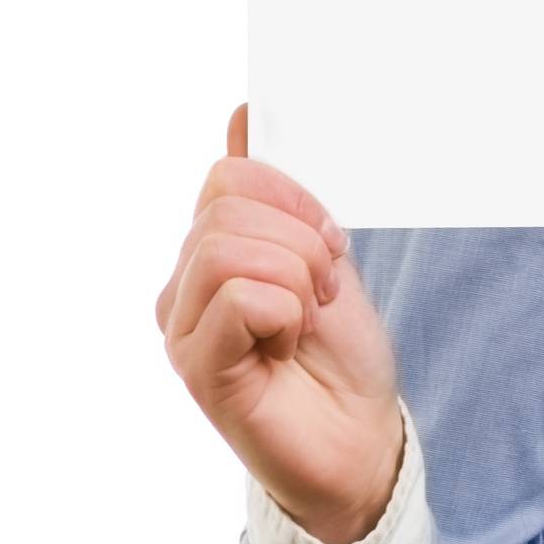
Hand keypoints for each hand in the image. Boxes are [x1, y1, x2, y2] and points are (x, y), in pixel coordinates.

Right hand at [157, 104, 405, 543]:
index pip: (230, 174)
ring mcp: (182, 326)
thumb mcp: (322, 249)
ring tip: (305, 318)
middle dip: (302, 240)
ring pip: (230, 247)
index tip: (328, 241)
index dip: (294, 198)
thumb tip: (242, 111)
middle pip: (229, 205)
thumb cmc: (340, 349)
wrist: (361, 432)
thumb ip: (278, 190)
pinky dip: (285, 313)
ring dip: (297, 277)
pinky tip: (286, 347)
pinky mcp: (196, 368)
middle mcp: (183, 284)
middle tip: (322, 291)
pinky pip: (238, 297)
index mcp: (212, 248)